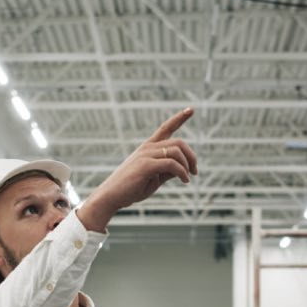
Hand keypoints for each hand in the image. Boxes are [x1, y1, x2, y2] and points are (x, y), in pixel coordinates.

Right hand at [76, 108, 197, 231]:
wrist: (111, 197)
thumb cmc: (131, 189)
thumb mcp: (154, 178)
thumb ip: (168, 171)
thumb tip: (185, 169)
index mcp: (148, 148)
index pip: (166, 128)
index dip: (179, 118)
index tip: (191, 109)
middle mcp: (147, 147)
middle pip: (178, 142)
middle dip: (191, 156)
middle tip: (195, 171)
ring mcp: (146, 154)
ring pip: (176, 151)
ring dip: (187, 165)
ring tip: (188, 178)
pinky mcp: (146, 165)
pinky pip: (172, 164)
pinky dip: (182, 172)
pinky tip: (184, 180)